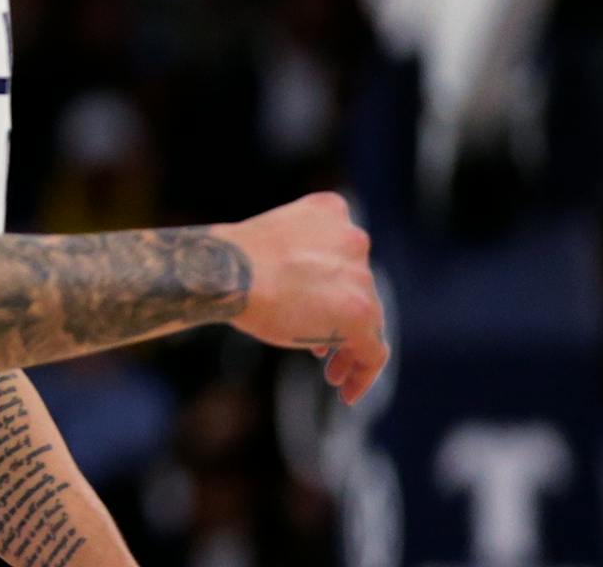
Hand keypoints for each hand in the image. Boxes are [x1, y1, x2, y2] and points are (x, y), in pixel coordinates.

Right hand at [217, 191, 387, 404]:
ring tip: (333, 374)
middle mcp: (354, 239)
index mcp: (331, 211)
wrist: (227, 270)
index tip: (319, 313)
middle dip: (340, 322)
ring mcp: (360, 275)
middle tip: (321, 354)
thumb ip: (303, 260)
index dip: (334, 289)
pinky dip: (363, 373)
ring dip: (350, 348)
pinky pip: (375, 352)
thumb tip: (312, 305)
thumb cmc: (233, 261)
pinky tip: (345, 391)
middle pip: (359, 290)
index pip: (345, 256)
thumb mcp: (275, 243)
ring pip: (369, 320)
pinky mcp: (361, 313)